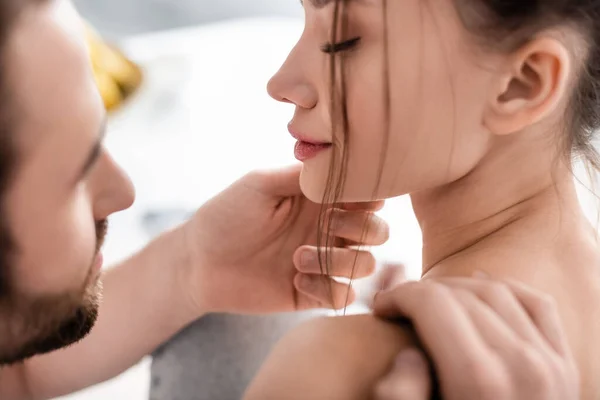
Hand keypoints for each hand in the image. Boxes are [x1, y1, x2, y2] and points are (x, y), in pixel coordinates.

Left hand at [179, 164, 388, 314]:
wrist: (198, 262)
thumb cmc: (225, 216)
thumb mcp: (260, 183)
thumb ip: (302, 175)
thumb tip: (341, 163)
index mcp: (319, 200)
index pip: (366, 196)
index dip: (368, 196)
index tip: (346, 198)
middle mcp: (328, 230)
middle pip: (377, 232)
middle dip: (360, 228)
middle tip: (326, 224)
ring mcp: (322, 262)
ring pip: (366, 265)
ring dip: (340, 261)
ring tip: (298, 258)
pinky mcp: (312, 293)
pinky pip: (343, 296)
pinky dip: (328, 289)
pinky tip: (297, 281)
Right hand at [372, 276, 579, 399]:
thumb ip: (401, 397)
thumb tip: (409, 353)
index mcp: (477, 379)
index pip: (431, 301)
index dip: (398, 295)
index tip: (380, 307)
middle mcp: (520, 363)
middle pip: (459, 294)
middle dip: (420, 291)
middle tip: (398, 306)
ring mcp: (549, 363)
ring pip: (495, 291)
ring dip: (456, 288)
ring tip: (431, 301)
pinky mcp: (565, 366)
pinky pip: (536, 304)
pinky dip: (506, 288)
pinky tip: (479, 288)